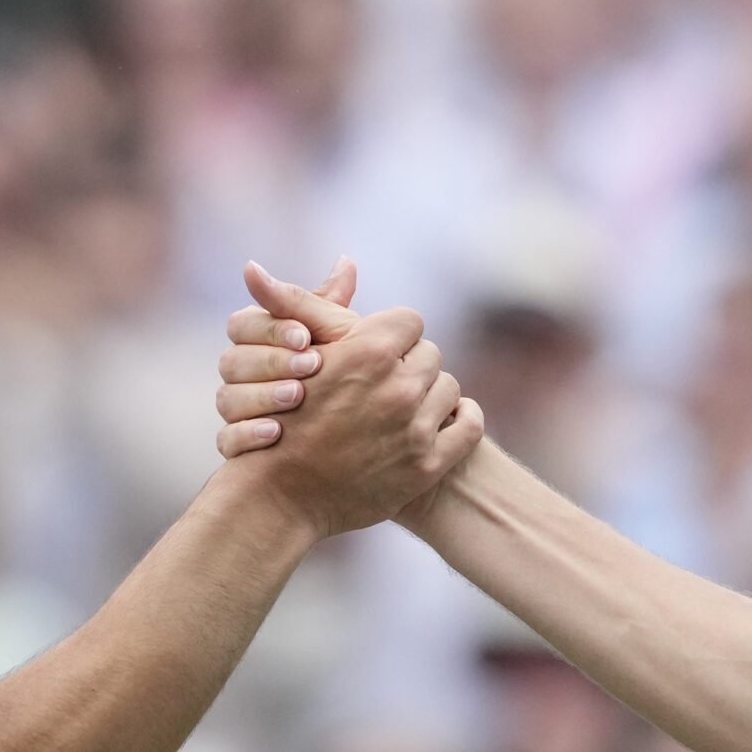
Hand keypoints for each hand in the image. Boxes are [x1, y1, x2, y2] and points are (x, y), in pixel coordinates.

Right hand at [215, 261, 481, 532]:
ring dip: (430, 396)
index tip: (375, 354)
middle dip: (410, 366)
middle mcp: (399, 387)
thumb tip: (343, 258)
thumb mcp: (299, 352)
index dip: (392, 336)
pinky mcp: (428, 465)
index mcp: (370, 350)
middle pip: (431, 354)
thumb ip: (318, 302)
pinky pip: (470, 426)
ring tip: (404, 408)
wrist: (281, 493)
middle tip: (386, 384)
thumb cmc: (285, 415)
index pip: (411, 321)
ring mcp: (416, 429)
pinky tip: (442, 422)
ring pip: (450, 388)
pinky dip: (461, 420)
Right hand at [216, 258, 358, 457]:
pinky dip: (248, 434)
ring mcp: (237, 411)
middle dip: (272, 361)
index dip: (272, 328)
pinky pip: (226, 441)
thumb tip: (346, 260)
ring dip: (262, 396)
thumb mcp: (341, 339)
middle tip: (311, 366)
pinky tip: (276, 433)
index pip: (243, 324)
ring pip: (226, 400)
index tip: (305, 336)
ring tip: (297, 397)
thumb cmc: (346, 377)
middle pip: (231, 360)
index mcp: (257, 340)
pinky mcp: (238, 447)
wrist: (353, 442)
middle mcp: (241, 374)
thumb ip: (331, 306)